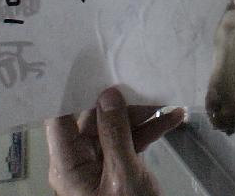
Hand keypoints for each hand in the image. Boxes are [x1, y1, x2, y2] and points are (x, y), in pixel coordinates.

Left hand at [45, 86, 184, 195]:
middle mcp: (79, 160)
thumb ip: (115, 133)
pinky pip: (131, 141)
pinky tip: (175, 118)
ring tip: (165, 97)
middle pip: (93, 118)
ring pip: (116, 127)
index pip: (59, 118)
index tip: (84, 61)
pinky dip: (152, 129)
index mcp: (67, 164)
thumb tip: (108, 93)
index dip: (68, 88)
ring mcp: (100, 164)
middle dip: (119, 99)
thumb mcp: (122, 174)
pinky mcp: (119, 168)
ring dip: (142, 113)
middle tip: (139, 75)